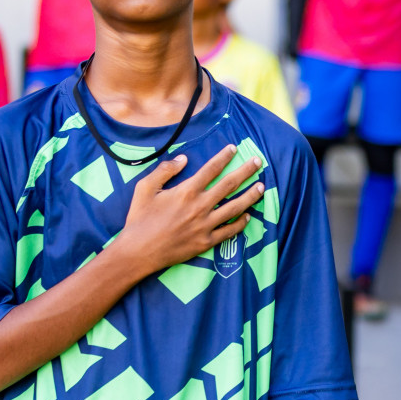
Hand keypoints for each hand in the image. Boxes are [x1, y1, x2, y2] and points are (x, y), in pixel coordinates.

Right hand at [116, 145, 264, 276]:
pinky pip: (229, 231)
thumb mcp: (144, 188)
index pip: (211, 169)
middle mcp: (200, 207)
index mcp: (186, 191)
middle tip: (258, 162)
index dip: (224, 157)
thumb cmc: (139, 218)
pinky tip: (248, 216)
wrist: (138, 251)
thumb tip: (183, 159)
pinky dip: (240, 223)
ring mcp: (205, 225)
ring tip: (262, 187)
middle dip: (246, 171)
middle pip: (229, 185)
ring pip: (235, 207)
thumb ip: (164, 171)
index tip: (234, 148)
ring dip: (250, 196)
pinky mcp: (206, 242)